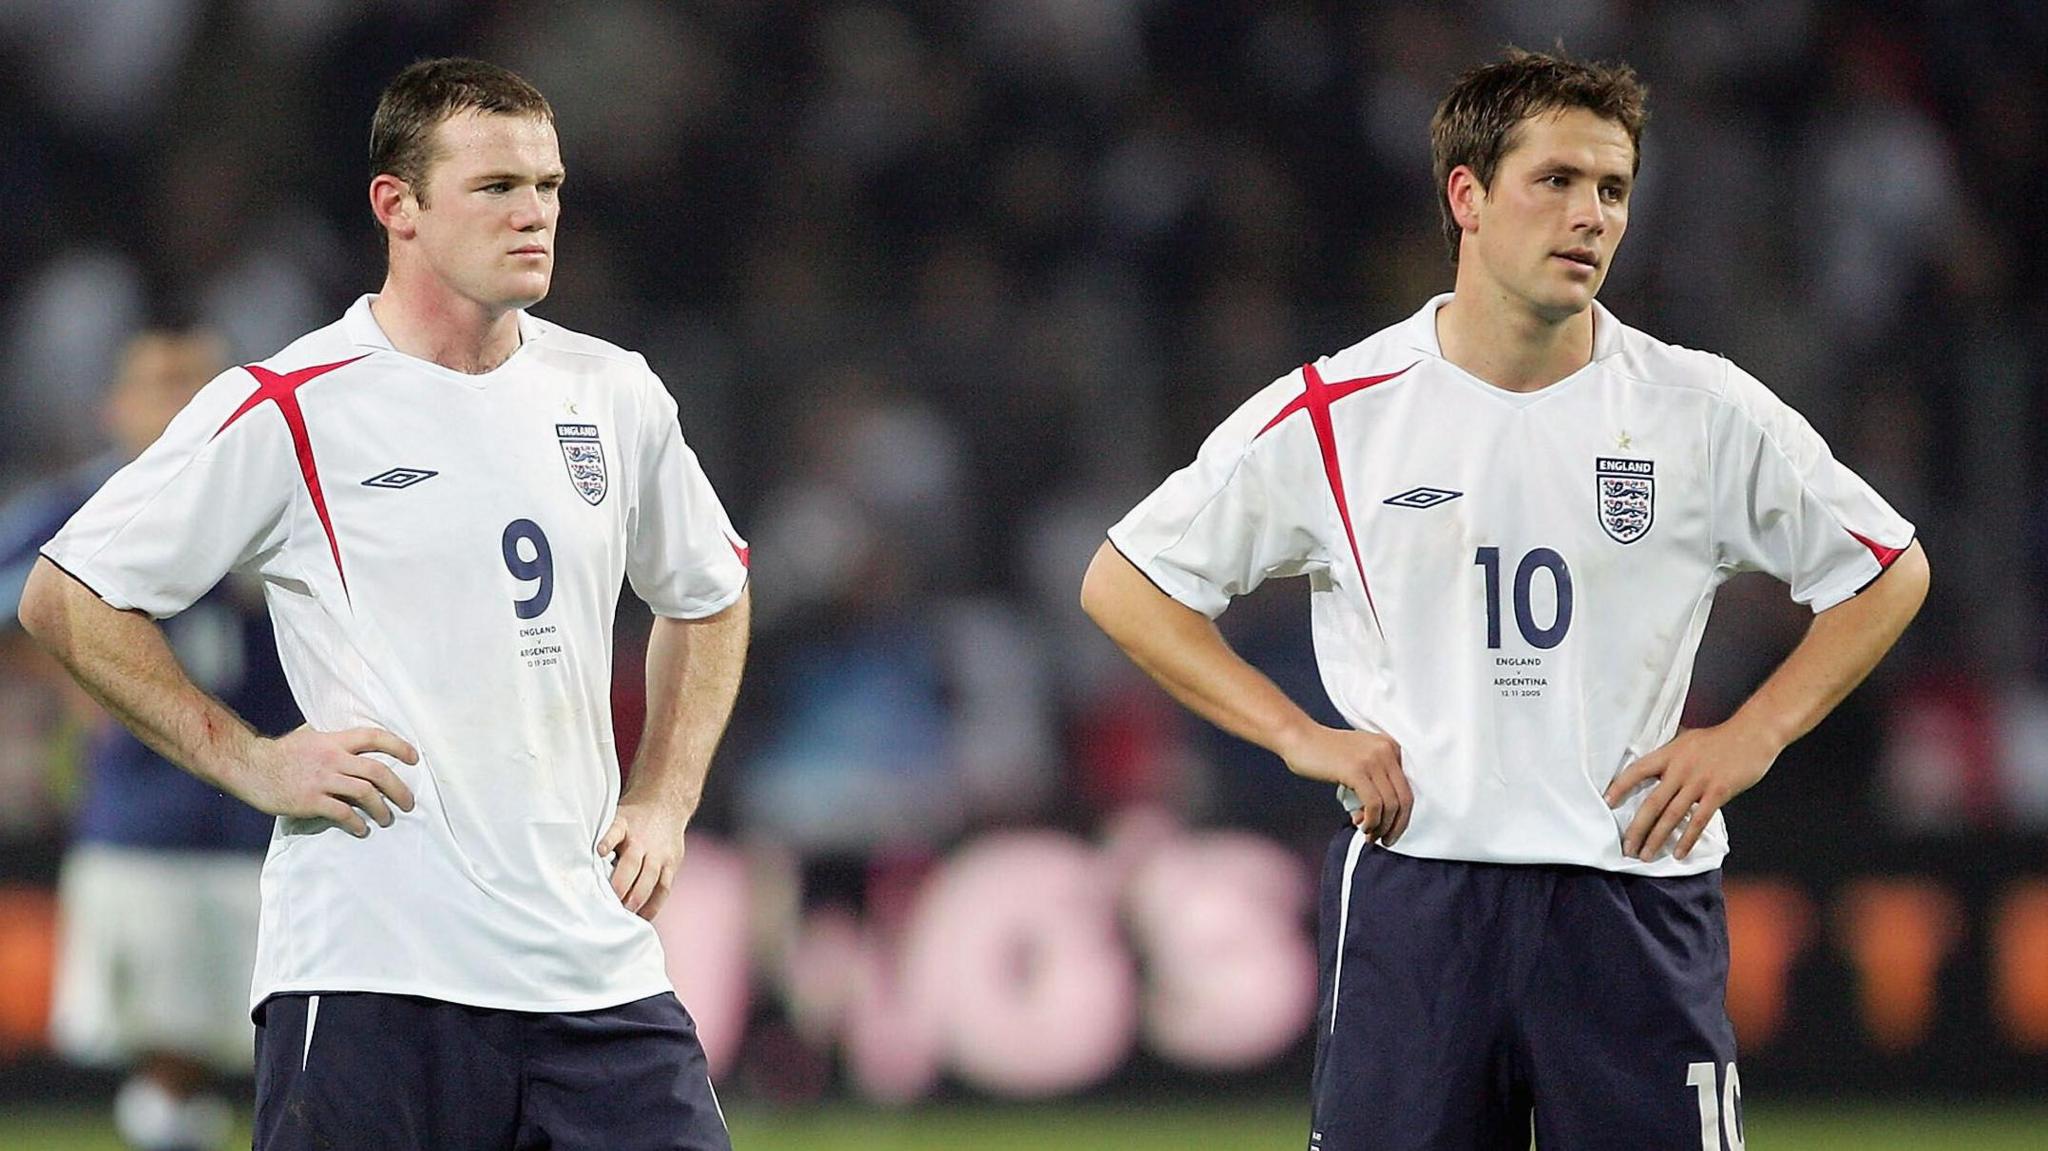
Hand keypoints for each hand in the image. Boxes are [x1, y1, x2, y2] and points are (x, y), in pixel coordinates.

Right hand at [238, 726, 418, 837]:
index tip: (414, 758)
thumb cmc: (281, 753)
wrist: (249, 766)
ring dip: (382, 809)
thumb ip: (333, 739)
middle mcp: (332, 758)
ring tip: (387, 818)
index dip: (398, 746)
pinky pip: (343, 813)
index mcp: (334, 741)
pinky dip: (357, 823)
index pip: (374, 737)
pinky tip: (361, 829)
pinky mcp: (310, 800)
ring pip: (365, 793)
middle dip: (398, 788)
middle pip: (377, 771)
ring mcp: (322, 780)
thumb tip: (352, 741)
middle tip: (408, 802)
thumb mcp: (309, 737)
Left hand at [597, 798, 687, 920]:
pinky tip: (642, 917)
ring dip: (637, 899)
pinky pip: (664, 888)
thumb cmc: (632, 820)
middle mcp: (642, 840)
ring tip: (625, 915)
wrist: (666, 805)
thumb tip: (576, 864)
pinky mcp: (671, 864)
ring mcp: (659, 853)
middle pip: (632, 863)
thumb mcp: (615, 818)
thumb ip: (601, 839)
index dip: (607, 841)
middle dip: (621, 885)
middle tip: (609, 903)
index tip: (600, 852)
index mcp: (623, 825)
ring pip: (650, 879)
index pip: (614, 831)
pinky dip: (653, 905)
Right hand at [1278, 723, 1411, 844]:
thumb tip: (1377, 818)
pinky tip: (1362, 826)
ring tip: (1369, 835)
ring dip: (1382, 827)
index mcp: (1390, 747)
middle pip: (1404, 799)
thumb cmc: (1323, 752)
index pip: (1406, 789)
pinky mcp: (1357, 770)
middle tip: (1385, 840)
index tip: (1391, 830)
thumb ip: (1371, 785)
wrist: (1299, 738)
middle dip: (1396, 826)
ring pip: (1391, 805)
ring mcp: (1373, 760)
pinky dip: (1371, 821)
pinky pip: (1374, 804)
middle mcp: (1386, 751)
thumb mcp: (1357, 762)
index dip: (1401, 815)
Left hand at [1604, 722, 1780, 860]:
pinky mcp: (1718, 792)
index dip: (1619, 786)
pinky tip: (1678, 853)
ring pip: (1671, 815)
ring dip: (1657, 838)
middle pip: (1651, 802)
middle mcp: (1680, 768)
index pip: (1636, 770)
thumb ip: (1671, 757)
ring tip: (1646, 855)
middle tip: (1626, 847)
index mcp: (1669, 753)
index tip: (1606, 802)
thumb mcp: (1687, 740)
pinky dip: (1687, 839)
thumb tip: (1654, 770)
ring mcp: (1698, 781)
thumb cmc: (1720, 738)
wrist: (1753, 733)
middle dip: (1637, 827)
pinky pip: (1699, 820)